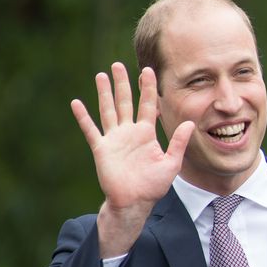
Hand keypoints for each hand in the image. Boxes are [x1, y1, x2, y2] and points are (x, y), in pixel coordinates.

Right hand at [70, 63, 192, 255]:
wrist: (135, 201)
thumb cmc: (154, 185)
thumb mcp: (171, 163)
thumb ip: (179, 143)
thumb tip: (190, 123)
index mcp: (146, 134)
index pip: (147, 105)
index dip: (147, 88)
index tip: (147, 70)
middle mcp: (129, 132)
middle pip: (125, 102)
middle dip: (123, 84)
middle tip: (119, 65)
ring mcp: (114, 139)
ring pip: (108, 110)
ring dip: (104, 93)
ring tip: (101, 75)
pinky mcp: (102, 148)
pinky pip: (91, 130)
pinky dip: (83, 117)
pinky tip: (76, 103)